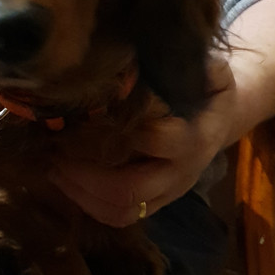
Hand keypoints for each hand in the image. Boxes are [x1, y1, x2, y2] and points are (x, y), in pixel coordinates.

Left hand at [49, 57, 235, 225]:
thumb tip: (146, 58)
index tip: (81, 118)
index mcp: (195, 137)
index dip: (116, 132)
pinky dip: (86, 204)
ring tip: (53, 168)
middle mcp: (182, 172)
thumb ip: (183, 66)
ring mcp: (168, 193)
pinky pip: (117, 217)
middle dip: (86, 175)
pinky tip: (64, 180)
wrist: (221, 117)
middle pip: (130, 189)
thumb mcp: (206, 69)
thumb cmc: (205, 86)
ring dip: (80, 193)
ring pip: (120, 210)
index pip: (155, 141)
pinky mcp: (154, 204)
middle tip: (55, 154)